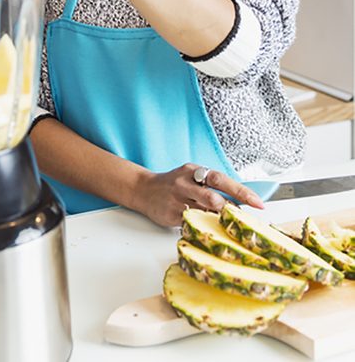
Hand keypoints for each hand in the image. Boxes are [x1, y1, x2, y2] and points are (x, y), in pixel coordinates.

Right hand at [133, 163, 264, 227]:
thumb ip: (212, 186)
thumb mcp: (191, 177)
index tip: (259, 203)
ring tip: (230, 226)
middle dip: (232, 209)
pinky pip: (193, 224)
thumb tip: (242, 202)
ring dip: (220, 220)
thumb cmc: (174, 184)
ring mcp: (176, 199)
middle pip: (213, 197)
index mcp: (193, 171)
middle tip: (246, 219)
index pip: (221, 180)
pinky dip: (204, 228)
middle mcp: (185, 183)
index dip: (241, 191)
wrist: (143, 189)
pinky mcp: (170, 214)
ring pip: (204, 213)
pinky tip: (210, 230)